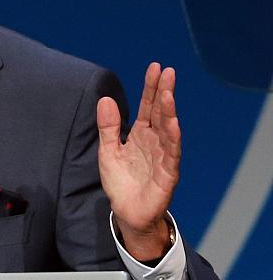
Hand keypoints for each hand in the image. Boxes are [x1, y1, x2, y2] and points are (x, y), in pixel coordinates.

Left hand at [96, 63, 179, 260]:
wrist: (127, 212)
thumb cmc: (121, 181)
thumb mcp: (108, 151)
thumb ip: (108, 127)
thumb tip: (104, 99)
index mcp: (141, 134)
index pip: (148, 106)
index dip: (151, 87)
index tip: (155, 67)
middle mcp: (155, 142)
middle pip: (161, 113)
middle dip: (164, 92)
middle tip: (168, 71)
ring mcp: (164, 157)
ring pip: (168, 130)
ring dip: (169, 112)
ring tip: (168, 93)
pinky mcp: (168, 174)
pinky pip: (172, 154)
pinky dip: (173, 139)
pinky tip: (174, 124)